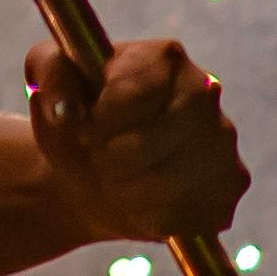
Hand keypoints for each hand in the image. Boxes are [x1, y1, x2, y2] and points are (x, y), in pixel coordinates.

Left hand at [28, 32, 243, 244]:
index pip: (135, 92)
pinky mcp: (230, 188)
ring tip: (115, 181)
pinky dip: (154, 217)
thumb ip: (49, 74)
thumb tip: (66, 108)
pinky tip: (143, 203)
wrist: (94, 172)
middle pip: (153, 140)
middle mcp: (205, 92)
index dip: (100, 120)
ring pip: (172, 182)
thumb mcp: (46, 81)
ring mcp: (223, 141)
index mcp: (165, 57)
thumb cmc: (75, 116)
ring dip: (128, 191)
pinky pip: (191, 213)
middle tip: (98, 158)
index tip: (83, 128)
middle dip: (112, 159)